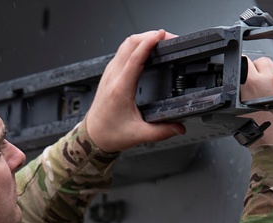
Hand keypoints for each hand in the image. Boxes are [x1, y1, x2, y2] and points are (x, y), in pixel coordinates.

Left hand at [83, 30, 185, 152]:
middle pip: (130, 43)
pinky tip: (145, 49)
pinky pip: (122, 51)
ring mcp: (109, 73)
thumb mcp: (139, 135)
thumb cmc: (109, 133)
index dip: (149, 43)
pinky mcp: (109, 74)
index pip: (135, 57)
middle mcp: (113, 77)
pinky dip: (135, 45)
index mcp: (120, 89)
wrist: (93, 136)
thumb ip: (162, 131)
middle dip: (149, 36)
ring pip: (125, 44)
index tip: (162, 36)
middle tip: (167, 38)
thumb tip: (179, 126)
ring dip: (142, 38)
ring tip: (159, 40)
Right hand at [240, 57, 272, 153]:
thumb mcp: (240, 117)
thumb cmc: (263, 139)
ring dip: (270, 78)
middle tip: (254, 87)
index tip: (241, 70)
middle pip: (261, 62)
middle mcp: (271, 81)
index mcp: (253, 86)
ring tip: (267, 97)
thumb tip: (241, 88)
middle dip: (256, 71)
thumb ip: (240, 98)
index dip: (241, 65)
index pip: (244, 61)